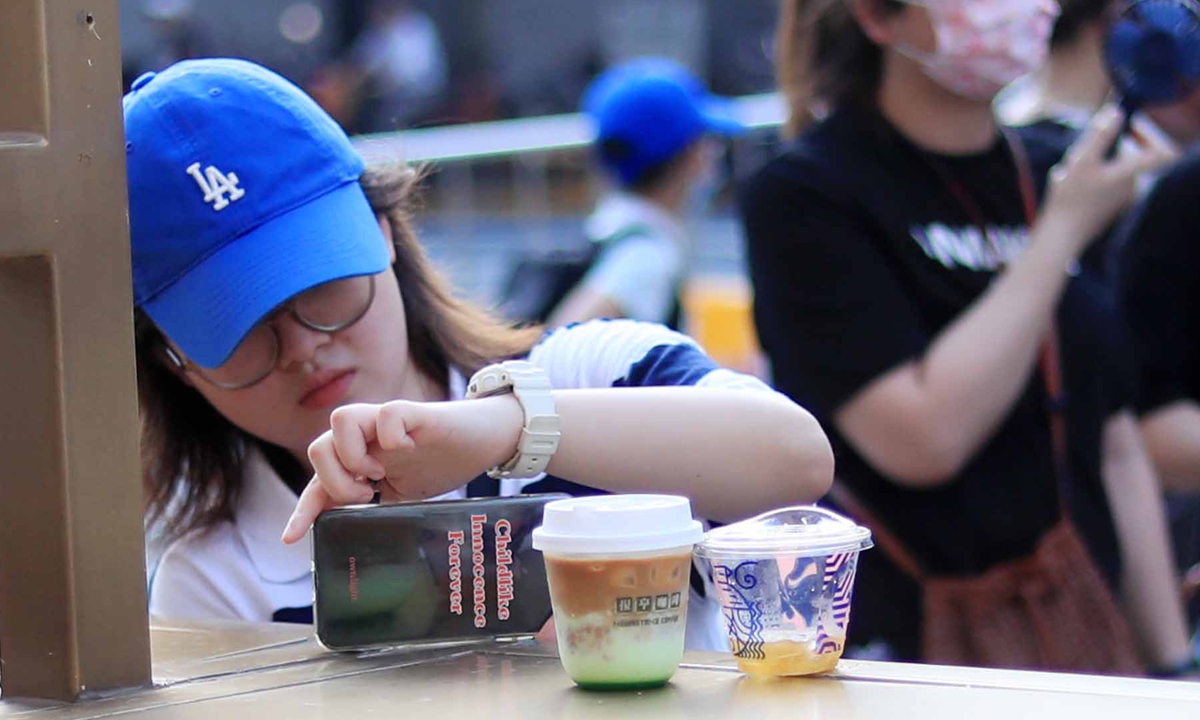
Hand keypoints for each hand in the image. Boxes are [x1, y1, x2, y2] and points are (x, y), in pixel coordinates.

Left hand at [281, 395, 522, 542]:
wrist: (486, 437)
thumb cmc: (444, 462)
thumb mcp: (407, 495)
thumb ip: (381, 509)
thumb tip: (362, 544)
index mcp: (363, 459)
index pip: (321, 483)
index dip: (304, 511)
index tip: (291, 539)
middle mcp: (368, 438)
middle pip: (317, 447)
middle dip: (335, 481)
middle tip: (368, 496)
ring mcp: (389, 423)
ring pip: (340, 420)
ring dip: (354, 456)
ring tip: (380, 474)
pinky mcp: (416, 412)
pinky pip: (387, 414)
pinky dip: (392, 436)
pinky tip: (408, 450)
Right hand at [1041, 105, 1176, 255]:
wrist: (1062, 235)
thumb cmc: (1071, 199)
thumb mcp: (1081, 161)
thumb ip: (1100, 135)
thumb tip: (1115, 111)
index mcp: (1130, 173)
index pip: (1160, 151)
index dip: (1148, 134)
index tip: (1127, 127)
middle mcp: (1132, 186)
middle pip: (1131, 155)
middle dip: (1108, 148)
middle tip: (1084, 152)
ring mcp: (1121, 199)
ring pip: (1115, 169)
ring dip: (1095, 163)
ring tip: (1069, 172)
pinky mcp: (1109, 208)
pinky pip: (1106, 184)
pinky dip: (1090, 179)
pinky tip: (1068, 187)